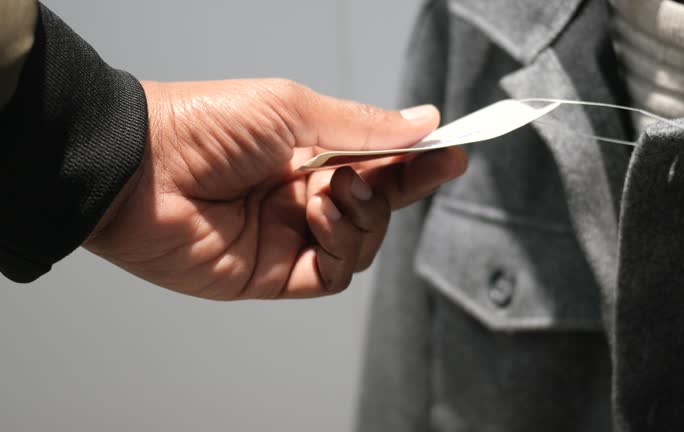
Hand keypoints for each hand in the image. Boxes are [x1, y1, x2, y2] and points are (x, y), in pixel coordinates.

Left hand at [83, 79, 466, 299]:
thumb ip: (361, 127)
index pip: (376, 162)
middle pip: (378, 205)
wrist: (138, 170)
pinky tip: (319, 215)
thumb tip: (423, 122)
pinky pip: (336, 274)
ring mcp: (292, 238)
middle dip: (403, 187)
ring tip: (331, 189)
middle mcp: (303, 197)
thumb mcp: (293, 111)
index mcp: (306, 154)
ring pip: (363, 242)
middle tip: (417, 165)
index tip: (453, 151)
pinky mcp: (277, 275)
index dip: (416, 161)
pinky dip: (342, 246)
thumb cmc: (207, 125)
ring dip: (364, 215)